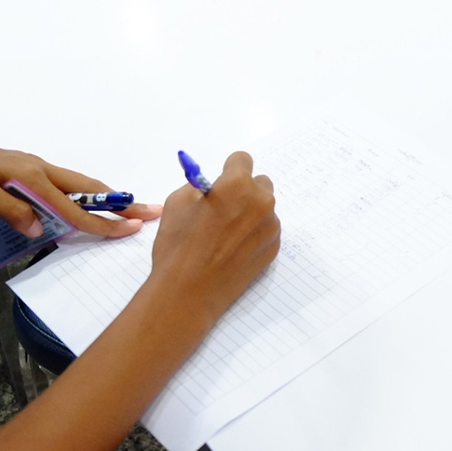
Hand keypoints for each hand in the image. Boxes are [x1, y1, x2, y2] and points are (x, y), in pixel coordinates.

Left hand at [0, 109, 159, 238]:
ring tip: (126, 209)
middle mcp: (37, 170)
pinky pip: (60, 186)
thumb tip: (38, 230)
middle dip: (119, 203)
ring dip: (102, 199)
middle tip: (148, 213)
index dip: (103, 222)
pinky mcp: (19, 172)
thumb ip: (9, 212)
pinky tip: (79, 206)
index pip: (75, 207)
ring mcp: (30, 169)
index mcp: (31, 176)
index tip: (132, 229)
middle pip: (88, 189)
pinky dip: (80, 196)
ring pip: (76, 186)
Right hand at [149, 152, 280, 322]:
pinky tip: (234, 249)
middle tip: (224, 208)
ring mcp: (270, 226)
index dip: (228, 169)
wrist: (189, 291)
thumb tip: (211, 188)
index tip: (221, 182)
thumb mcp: (178, 202)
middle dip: (244, 191)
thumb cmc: (179, 244)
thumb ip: (200, 187)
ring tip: (226, 234)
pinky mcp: (274, 248)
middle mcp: (261, 201)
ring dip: (250, 213)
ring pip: (264, 208)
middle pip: (259, 183)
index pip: (242, 159)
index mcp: (237, 184)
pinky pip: (266, 230)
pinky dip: (254, 234)